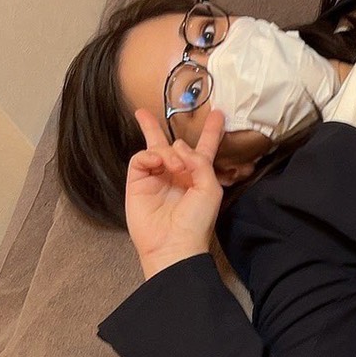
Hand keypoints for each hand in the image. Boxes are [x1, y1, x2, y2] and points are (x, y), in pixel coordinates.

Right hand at [125, 107, 225, 277]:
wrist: (173, 244)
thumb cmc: (197, 221)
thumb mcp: (209, 189)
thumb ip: (199, 162)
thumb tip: (177, 145)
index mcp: (198, 175)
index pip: (205, 148)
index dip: (211, 131)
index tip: (218, 113)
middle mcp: (176, 173)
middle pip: (171, 144)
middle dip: (161, 127)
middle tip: (146, 112)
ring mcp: (155, 176)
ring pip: (156, 147)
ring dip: (168, 151)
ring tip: (174, 164)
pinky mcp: (137, 181)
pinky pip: (141, 158)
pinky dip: (150, 155)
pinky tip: (160, 163)